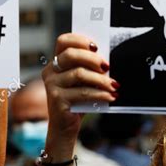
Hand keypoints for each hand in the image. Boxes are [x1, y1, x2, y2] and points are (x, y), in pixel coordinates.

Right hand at [41, 34, 118, 149]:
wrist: (67, 126)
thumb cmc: (79, 100)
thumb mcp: (85, 81)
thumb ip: (91, 69)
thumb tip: (108, 61)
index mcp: (56, 62)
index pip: (63, 41)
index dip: (80, 40)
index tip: (96, 47)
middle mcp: (50, 71)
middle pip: (71, 55)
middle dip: (93, 59)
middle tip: (108, 67)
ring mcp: (51, 85)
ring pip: (79, 74)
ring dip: (101, 79)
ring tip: (114, 86)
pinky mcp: (56, 99)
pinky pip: (83, 92)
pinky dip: (100, 94)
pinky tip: (111, 97)